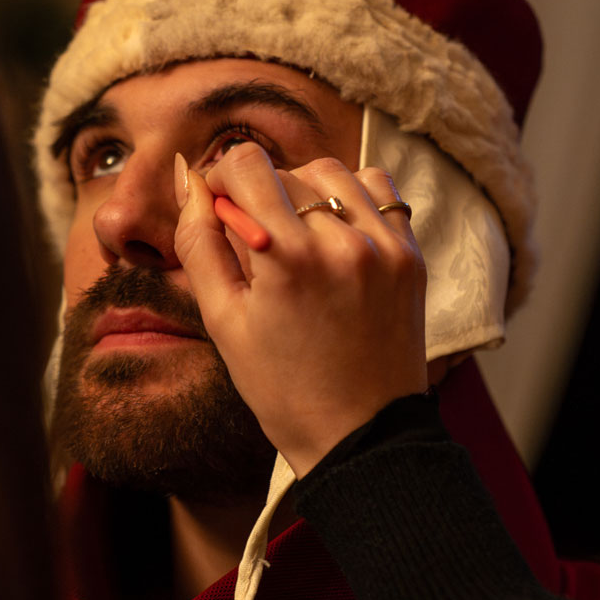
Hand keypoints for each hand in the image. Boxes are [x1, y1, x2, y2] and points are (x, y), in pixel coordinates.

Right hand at [173, 142, 426, 477]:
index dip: (220, 178)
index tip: (217, 208)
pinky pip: (377, 191)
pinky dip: (349, 198)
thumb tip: (188, 179)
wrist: (360, 435)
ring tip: (293, 238)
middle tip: (253, 245)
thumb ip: (198, 243)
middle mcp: (341, 241)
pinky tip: (333, 234)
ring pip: (331, 173)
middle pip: (285, 170)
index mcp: (287, 257)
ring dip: (302, 191)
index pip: (246, 163)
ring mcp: (384, 245)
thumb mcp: (222, 320)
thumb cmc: (282, 388)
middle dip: (258, 195)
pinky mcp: (410, 255)